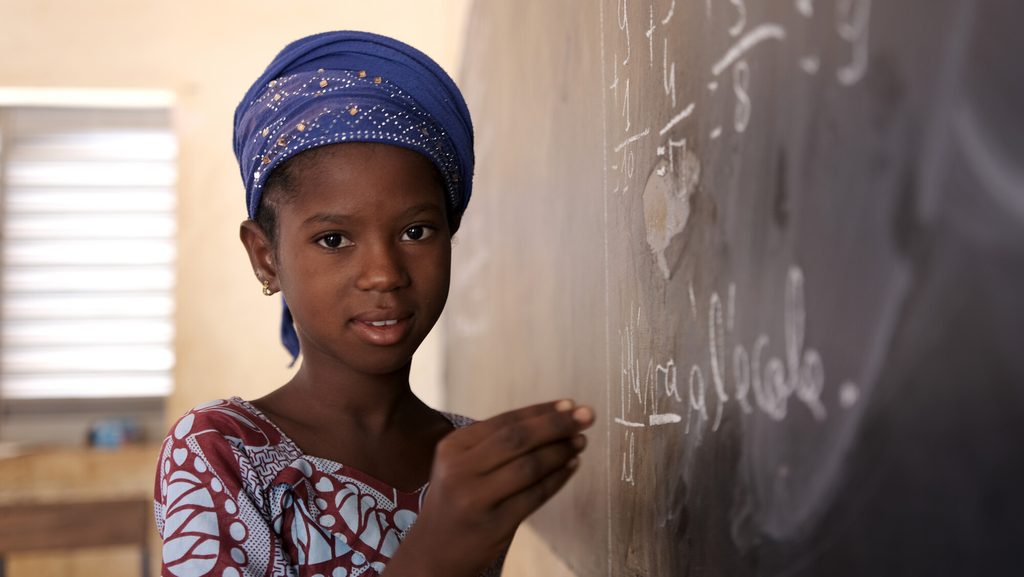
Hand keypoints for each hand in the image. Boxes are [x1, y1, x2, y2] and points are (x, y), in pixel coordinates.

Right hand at [385, 399, 594, 576]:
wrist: (433, 553)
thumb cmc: (456, 501)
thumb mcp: (461, 465)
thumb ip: (495, 444)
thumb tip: (553, 418)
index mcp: (452, 447)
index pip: (505, 421)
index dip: (541, 411)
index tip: (570, 403)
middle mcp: (459, 469)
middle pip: (517, 439)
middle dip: (556, 425)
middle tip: (586, 415)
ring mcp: (475, 498)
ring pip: (529, 466)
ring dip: (561, 451)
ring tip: (580, 442)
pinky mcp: (493, 525)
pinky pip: (535, 496)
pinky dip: (558, 479)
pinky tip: (572, 467)